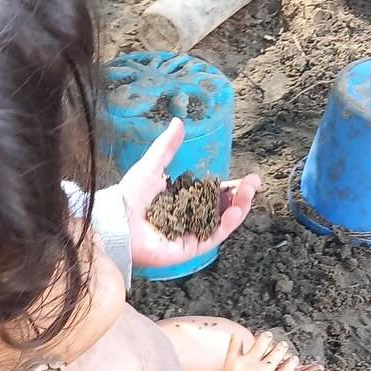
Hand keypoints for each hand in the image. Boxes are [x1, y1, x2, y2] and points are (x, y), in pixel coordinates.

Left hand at [119, 118, 258, 275]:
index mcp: (181, 200)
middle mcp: (187, 219)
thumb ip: (167, 147)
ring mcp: (189, 235)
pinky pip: (212, 239)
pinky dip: (226, 226)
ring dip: (238, 208)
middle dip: (240, 196)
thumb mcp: (152, 165)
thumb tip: (178, 122)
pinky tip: (235, 211)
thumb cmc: (129, 195)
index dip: (231, 186)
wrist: (116, 221)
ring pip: (221, 223)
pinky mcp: (188, 249)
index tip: (247, 177)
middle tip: (253, 183)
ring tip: (248, 193)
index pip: (213, 194)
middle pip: (221, 209)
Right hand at [221, 329, 304, 370]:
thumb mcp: (228, 363)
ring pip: (287, 367)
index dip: (266, 337)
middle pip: (276, 353)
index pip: (261, 343)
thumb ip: (233, 347)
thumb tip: (235, 334)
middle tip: (283, 345)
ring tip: (294, 358)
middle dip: (281, 347)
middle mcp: (262, 370)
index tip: (268, 335)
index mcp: (250, 361)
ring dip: (292, 361)